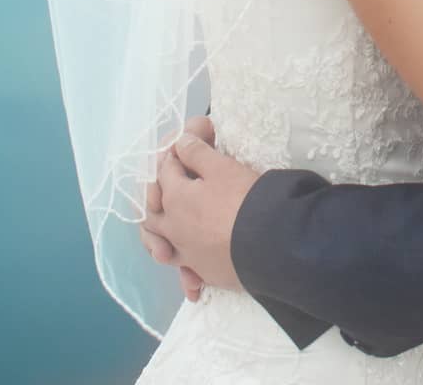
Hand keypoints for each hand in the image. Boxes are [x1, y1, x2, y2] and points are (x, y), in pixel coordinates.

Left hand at [140, 126, 260, 293]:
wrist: (268, 244)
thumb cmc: (245, 199)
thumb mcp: (223, 167)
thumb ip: (197, 153)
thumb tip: (180, 143)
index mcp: (174, 198)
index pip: (164, 172)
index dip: (173, 157)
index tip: (185, 149)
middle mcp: (173, 228)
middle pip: (153, 212)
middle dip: (157, 199)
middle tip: (171, 188)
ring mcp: (187, 253)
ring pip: (163, 246)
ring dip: (162, 240)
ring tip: (171, 236)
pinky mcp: (204, 271)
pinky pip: (186, 270)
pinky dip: (185, 272)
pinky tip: (193, 278)